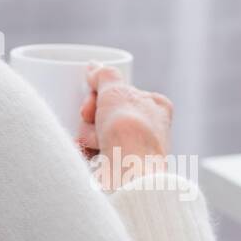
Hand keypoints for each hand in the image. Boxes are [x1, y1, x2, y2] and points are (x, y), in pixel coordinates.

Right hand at [77, 63, 172, 190]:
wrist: (129, 173)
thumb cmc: (131, 131)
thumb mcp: (116, 90)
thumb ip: (104, 75)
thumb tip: (94, 67)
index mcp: (155, 107)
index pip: (120, 92)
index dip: (102, 93)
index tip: (94, 96)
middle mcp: (147, 128)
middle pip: (105, 111)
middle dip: (92, 115)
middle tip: (91, 117)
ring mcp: (133, 149)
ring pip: (96, 131)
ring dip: (88, 134)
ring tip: (96, 141)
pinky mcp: (117, 167)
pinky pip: (92, 151)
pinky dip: (85, 150)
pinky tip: (88, 152)